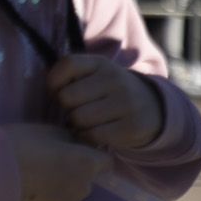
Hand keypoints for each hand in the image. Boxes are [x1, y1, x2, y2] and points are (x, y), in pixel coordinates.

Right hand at [3, 123, 111, 200]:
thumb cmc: (18, 143)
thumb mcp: (46, 131)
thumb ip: (66, 141)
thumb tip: (71, 147)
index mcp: (87, 164)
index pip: (105, 163)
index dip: (90, 158)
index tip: (73, 154)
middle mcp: (84, 189)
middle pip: (84, 182)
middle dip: (70, 176)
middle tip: (44, 168)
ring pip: (67, 199)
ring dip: (56, 193)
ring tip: (30, 185)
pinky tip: (23, 198)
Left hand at [47, 54, 164, 150]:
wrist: (153, 109)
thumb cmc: (109, 92)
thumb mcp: (94, 75)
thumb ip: (70, 75)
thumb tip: (48, 90)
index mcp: (102, 63)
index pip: (67, 64)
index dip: (54, 81)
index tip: (58, 91)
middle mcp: (116, 79)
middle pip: (67, 97)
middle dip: (66, 107)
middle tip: (76, 109)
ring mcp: (127, 103)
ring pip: (78, 118)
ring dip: (76, 124)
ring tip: (86, 121)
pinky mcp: (132, 127)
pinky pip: (93, 136)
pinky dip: (87, 137)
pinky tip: (95, 132)